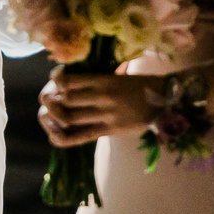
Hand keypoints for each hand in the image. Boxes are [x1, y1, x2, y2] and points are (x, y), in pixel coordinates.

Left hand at [37, 67, 164, 145]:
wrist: (166, 101)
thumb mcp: (119, 75)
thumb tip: (70, 80)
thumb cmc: (140, 85)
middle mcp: (102, 97)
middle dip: (51, 100)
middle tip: (47, 99)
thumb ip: (97, 79)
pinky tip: (53, 137)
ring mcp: (106, 115)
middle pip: (64, 101)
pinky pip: (82, 136)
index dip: (56, 80)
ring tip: (48, 115)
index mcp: (104, 80)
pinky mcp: (110, 130)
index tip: (54, 79)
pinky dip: (64, 138)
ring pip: (69, 118)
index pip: (69, 80)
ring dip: (54, 118)